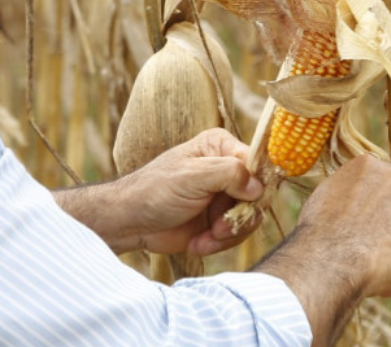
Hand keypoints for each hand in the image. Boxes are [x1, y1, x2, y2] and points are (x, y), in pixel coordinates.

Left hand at [122, 128, 264, 255]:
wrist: (132, 222)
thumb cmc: (156, 190)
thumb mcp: (192, 175)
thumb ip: (229, 173)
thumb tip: (258, 187)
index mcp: (221, 147)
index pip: (257, 163)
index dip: (255, 186)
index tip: (244, 203)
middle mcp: (228, 169)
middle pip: (258, 195)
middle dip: (239, 217)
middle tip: (218, 228)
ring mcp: (225, 196)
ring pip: (250, 218)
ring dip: (228, 234)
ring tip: (206, 238)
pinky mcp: (220, 221)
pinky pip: (236, 234)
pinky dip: (218, 244)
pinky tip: (197, 244)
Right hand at [255, 155, 390, 346]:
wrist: (332, 258)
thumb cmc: (320, 232)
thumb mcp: (327, 195)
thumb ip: (350, 192)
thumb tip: (355, 202)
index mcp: (370, 164)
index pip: (380, 184)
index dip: (374, 208)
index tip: (363, 226)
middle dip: (390, 224)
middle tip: (370, 247)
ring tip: (374, 268)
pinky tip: (384, 281)